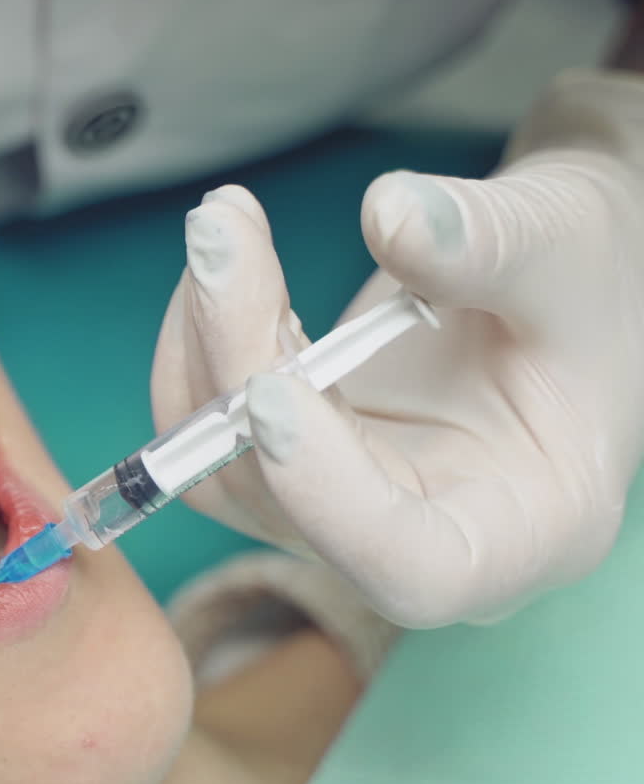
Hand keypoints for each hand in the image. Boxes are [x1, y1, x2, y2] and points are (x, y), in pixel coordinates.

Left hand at [152, 145, 643, 627]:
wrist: (554, 273)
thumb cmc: (584, 278)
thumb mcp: (562, 244)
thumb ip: (488, 240)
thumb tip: (390, 216)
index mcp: (525, 527)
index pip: (414, 567)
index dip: (326, 498)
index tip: (271, 389)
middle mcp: (420, 533)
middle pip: (288, 502)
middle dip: (237, 361)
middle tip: (219, 237)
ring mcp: (343, 502)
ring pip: (226, 464)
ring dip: (202, 339)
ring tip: (224, 224)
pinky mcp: (296, 457)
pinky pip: (211, 424)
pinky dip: (200, 337)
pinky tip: (227, 260)